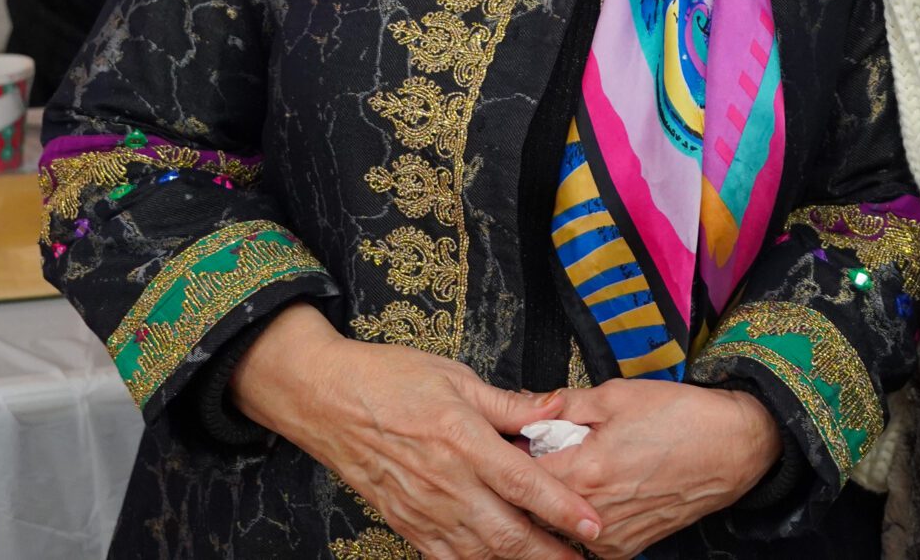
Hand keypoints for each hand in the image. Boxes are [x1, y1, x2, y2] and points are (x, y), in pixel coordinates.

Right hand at [231, 304, 603, 558]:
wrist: (325, 398)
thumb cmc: (389, 379)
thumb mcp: (455, 377)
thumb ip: (508, 403)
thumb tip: (555, 408)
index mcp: (462, 440)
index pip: (524, 484)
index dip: (562, 509)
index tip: (594, 525)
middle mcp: (445, 482)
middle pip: (506, 533)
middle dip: (549, 553)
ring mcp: (423, 508)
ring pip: (479, 554)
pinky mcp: (405, 523)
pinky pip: (445, 557)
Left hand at [538, 379, 783, 558]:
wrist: (733, 448)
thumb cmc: (681, 418)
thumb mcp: (617, 395)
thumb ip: (564, 405)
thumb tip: (530, 407)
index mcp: (585, 472)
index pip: (519, 473)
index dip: (514, 450)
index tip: (518, 437)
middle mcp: (593, 514)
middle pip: (535, 503)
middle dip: (535, 476)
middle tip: (550, 449)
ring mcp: (610, 538)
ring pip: (558, 523)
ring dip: (558, 499)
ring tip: (581, 468)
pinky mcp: (626, 548)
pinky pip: (586, 536)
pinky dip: (583, 515)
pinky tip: (602, 488)